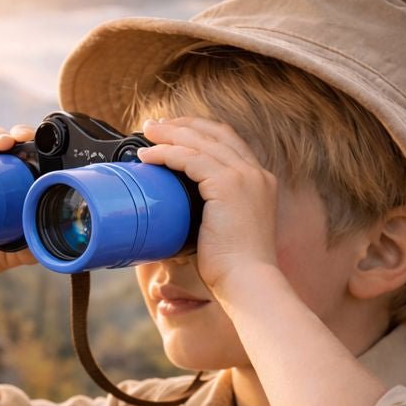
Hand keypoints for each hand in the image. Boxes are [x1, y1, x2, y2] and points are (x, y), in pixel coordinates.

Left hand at [138, 117, 278, 301]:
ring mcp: (244, 177)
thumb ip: (210, 214)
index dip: (200, 132)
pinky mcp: (228, 185)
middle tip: (154, 126)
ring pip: (201, 141)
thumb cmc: (233, 268)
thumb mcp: (224, 232)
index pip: (229, 142)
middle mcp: (255, 174)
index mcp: (259, 182)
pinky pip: (191, 159)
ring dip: (170, 134)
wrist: (247, 281)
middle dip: (183, 125)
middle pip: (216, 132)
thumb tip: (178, 214)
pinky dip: (167, 154)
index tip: (175, 132)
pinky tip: (149, 156)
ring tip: (146, 134)